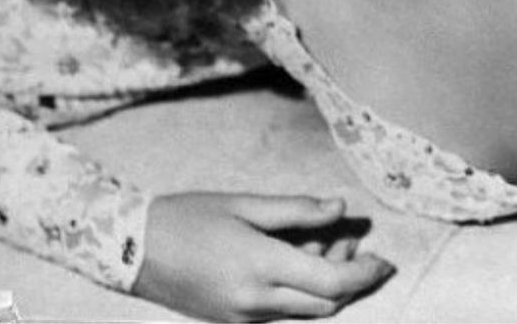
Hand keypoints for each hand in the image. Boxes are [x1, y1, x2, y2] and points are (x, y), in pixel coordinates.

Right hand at [132, 192, 394, 320]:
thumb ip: (295, 210)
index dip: (365, 272)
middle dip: (350, 278)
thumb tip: (340, 207)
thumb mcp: (243, 204)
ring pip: (307, 313)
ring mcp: (245, 318)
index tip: (385, 258)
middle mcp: (257, 302)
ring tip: (323, 245)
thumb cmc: (187, 217)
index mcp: (261, 268)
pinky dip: (301, 293)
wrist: (132, 250)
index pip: (331, 281)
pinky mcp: (234, 322)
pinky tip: (296, 261)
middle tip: (351, 241)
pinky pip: (283, 314)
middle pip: (326, 304)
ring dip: (326, 285)